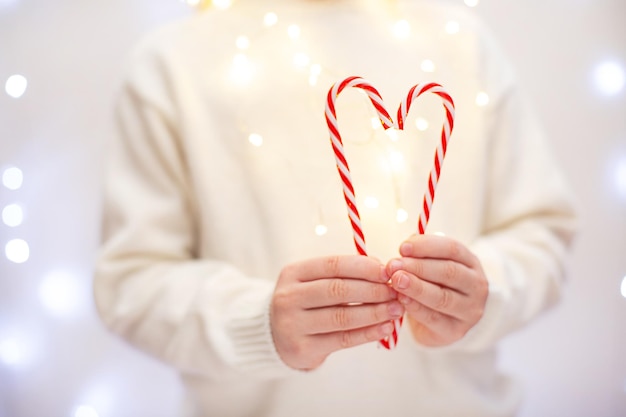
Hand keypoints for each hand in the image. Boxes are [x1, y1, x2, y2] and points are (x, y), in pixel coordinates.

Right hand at [271, 255, 403, 370]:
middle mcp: (289, 297)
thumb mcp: (314, 282)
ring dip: (374, 312)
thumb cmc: (305, 303)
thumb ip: (343, 274)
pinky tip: (385, 328)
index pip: (333, 265)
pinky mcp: (302, 349)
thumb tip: (381, 267)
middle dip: (372, 290)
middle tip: (396, 291)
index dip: (363, 267)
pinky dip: (367, 333)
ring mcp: (292, 324)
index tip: (387, 272)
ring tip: (396, 309)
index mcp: (293, 273)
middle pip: (337, 290)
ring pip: (341, 317)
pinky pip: (342, 339)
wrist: (275, 337)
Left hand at [386, 235, 487, 346]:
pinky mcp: (455, 331)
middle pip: (449, 272)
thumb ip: (421, 255)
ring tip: (396, 280)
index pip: (452, 249)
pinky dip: (415, 307)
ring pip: (442, 297)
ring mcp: (469, 310)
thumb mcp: (433, 265)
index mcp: (470, 263)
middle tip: (394, 265)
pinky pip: (434, 318)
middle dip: (418, 267)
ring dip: (416, 287)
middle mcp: (475, 285)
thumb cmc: (436, 285)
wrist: (445, 321)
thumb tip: (405, 249)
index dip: (426, 246)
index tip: (402, 248)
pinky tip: (401, 299)